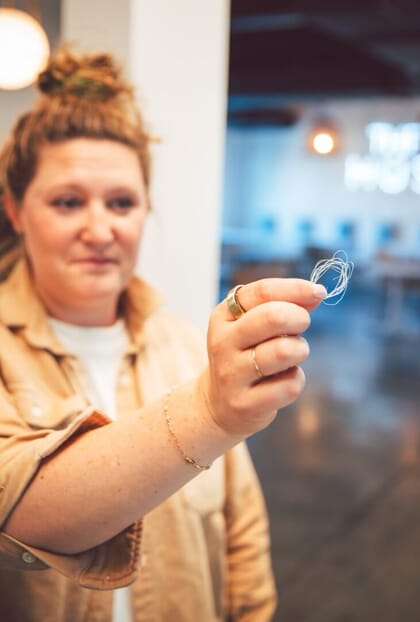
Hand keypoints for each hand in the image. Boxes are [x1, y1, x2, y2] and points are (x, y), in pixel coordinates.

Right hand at [201, 278, 325, 436]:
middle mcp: (222, 343)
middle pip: (273, 317)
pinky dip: (296, 380)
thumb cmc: (245, 355)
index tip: (318, 292)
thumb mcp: (251, 325)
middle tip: (300, 327)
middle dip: (299, 318)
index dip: (296, 289)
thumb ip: (281, 305)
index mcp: (223, 316)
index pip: (262, 292)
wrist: (218, 403)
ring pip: (284, 351)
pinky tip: (283, 380)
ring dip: (299, 350)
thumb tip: (315, 293)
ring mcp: (231, 375)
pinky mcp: (245, 404)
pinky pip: (290, 385)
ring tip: (292, 355)